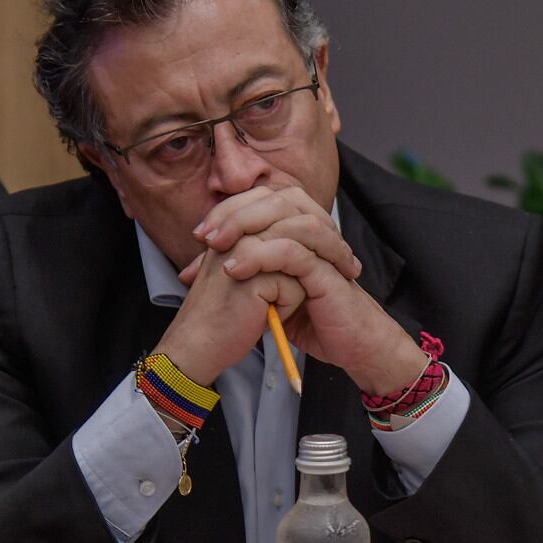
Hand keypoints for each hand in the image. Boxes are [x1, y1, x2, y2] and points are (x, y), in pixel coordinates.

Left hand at [175, 185, 421, 392]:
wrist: (351, 345)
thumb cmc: (312, 319)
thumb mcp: (264, 291)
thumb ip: (238, 272)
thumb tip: (191, 270)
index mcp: (300, 230)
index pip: (262, 198)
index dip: (229, 209)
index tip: (201, 234)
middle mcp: (314, 231)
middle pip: (273, 197)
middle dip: (233, 212)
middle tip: (205, 237)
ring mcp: (323, 247)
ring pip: (285, 213)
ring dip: (246, 226)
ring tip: (216, 248)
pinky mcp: (328, 269)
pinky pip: (294, 250)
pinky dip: (262, 254)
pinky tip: (237, 269)